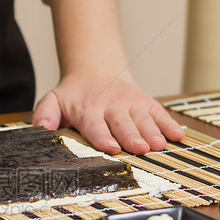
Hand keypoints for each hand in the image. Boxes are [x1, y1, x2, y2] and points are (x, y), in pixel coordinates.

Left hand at [32, 72, 184, 154]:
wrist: (96, 69)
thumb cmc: (74, 95)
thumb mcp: (53, 101)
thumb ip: (44, 115)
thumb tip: (40, 129)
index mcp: (88, 110)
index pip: (95, 126)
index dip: (103, 137)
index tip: (112, 147)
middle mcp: (112, 106)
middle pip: (123, 124)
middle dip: (133, 137)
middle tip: (141, 149)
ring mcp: (132, 104)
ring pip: (143, 120)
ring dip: (153, 133)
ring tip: (160, 145)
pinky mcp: (146, 103)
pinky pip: (159, 113)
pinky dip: (169, 124)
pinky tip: (178, 136)